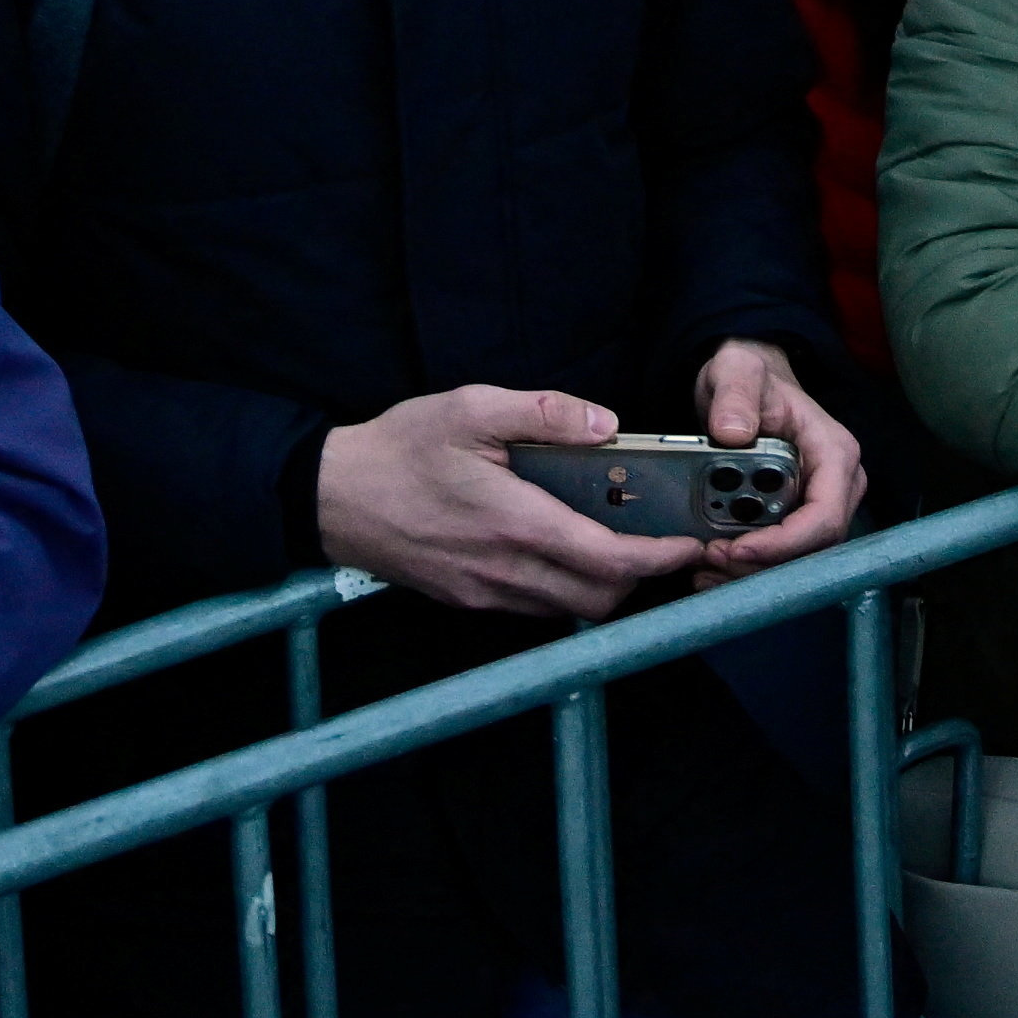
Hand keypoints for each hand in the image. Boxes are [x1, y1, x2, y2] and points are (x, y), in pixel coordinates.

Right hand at [310, 385, 715, 622]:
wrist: (330, 496)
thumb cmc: (399, 449)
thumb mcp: (471, 408)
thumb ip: (544, 413)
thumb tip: (606, 424)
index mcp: (513, 523)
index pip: (607, 560)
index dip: (658, 559)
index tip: (688, 545)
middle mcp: (502, 570)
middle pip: (597, 600)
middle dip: (637, 578)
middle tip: (656, 540)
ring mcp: (482, 593)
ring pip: (565, 609)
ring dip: (599, 585)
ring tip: (613, 540)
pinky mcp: (465, 599)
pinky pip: (532, 606)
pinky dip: (561, 586)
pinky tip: (559, 546)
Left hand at [688, 338, 863, 574]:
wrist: (747, 383)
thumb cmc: (750, 374)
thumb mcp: (737, 369)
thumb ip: (735, 393)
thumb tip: (732, 433)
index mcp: (834, 452)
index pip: (825, 516)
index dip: (784, 543)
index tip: (736, 549)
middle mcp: (838, 484)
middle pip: (812, 547)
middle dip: (762, 564)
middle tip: (710, 559)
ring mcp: (819, 502)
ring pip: (797, 559)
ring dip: (752, 572)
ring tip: (704, 566)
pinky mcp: (797, 516)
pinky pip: (781, 555)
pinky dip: (748, 566)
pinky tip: (711, 565)